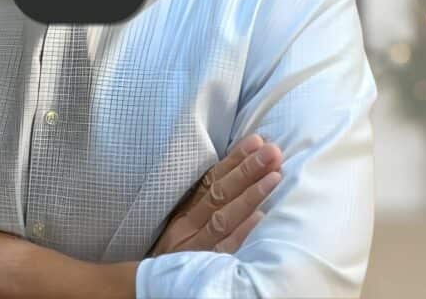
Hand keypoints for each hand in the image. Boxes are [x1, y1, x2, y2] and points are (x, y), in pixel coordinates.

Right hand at [148, 134, 281, 255]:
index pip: (211, 179)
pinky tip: (259, 218)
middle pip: (219, 193)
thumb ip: (202, 201)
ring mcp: (194, 246)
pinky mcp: (202, 266)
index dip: (234, 160)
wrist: (150, 284)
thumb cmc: (172, 252)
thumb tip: (234, 174)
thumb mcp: (181, 223)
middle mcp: (187, 225)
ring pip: (223, 216)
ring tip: (274, 176)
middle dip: (247, 170)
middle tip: (271, 151)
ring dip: (250, 195)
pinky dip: (240, 232)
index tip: (256, 141)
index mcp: (184, 210)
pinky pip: (223, 249)